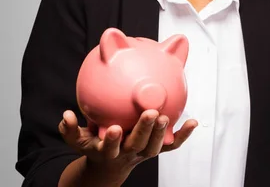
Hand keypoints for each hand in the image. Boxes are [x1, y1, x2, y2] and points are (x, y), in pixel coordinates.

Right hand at [59, 109, 197, 180]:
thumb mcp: (78, 139)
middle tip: (151, 113)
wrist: (108, 165)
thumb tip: (66, 114)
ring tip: (166, 116)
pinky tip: (193, 122)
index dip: (113, 140)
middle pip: (137, 144)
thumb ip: (70, 128)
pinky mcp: (156, 150)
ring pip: (154, 147)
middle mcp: (127, 153)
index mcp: (108, 150)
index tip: (115, 128)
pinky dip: (183, 136)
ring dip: (162, 133)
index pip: (110, 147)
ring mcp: (143, 153)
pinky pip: (172, 146)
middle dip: (144, 130)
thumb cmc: (94, 145)